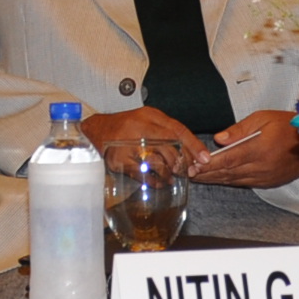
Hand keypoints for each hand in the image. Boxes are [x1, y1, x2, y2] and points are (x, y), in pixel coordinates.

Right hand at [84, 106, 208, 170]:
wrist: (94, 130)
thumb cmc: (123, 127)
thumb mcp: (146, 121)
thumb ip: (166, 132)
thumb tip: (191, 153)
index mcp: (149, 115)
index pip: (177, 130)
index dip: (194, 145)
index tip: (204, 159)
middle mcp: (139, 126)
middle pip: (171, 146)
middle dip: (182, 162)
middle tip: (188, 172)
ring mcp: (128, 143)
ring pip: (158, 161)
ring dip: (169, 173)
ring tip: (172, 178)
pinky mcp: (119, 159)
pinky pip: (143, 174)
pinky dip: (154, 181)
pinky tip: (159, 183)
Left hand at [185, 109, 298, 188]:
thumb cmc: (290, 126)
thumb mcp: (264, 118)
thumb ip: (240, 129)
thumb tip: (219, 139)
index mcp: (259, 149)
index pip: (228, 159)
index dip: (209, 164)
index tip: (193, 165)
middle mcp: (261, 166)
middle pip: (228, 172)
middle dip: (207, 173)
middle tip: (188, 173)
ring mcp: (265, 177)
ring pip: (234, 180)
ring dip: (215, 179)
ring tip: (198, 177)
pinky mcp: (268, 182)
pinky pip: (244, 183)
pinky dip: (229, 181)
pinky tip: (218, 179)